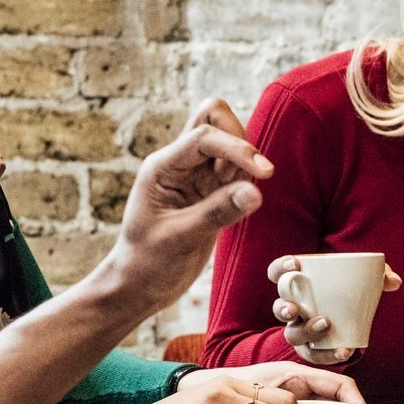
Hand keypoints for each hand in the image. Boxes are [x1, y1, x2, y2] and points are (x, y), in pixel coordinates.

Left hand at [97, 99, 272, 316]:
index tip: (264, 172)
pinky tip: (242, 202)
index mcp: (162, 167)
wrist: (139, 285)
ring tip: (241, 197)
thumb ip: (217, 213)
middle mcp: (178, 163)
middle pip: (214, 118)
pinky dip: (246, 177)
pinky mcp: (209, 191)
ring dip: (245, 160)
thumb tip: (255, 192)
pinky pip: (234, 168)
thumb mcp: (180, 239)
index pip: (204, 136)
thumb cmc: (147, 263)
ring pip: (228, 141)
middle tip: (250, 177)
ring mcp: (194, 175)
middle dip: (239, 139)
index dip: (237, 148)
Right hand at [265, 255, 401, 364]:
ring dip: (305, 331)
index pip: (278, 274)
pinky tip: (344, 351)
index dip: (280, 268)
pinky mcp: (312, 349)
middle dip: (283, 308)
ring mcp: (300, 330)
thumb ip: (379, 276)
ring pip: (292, 334)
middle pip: (278, 308)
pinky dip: (328, 355)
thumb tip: (394, 282)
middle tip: (294, 308)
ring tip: (325, 324)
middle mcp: (294, 308)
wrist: (352, 316)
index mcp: (298, 285)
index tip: (294, 264)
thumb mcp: (363, 279)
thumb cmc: (350, 291)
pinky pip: (314, 356)